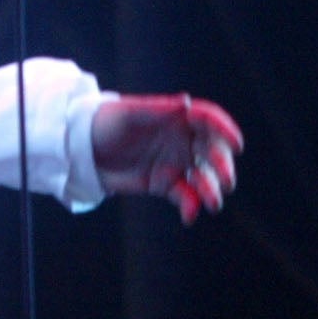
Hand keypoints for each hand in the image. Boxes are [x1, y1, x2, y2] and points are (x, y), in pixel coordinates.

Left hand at [92, 94, 243, 224]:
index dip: (225, 130)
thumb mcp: (129, 114)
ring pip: (203, 176)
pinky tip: (189, 216)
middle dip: (222, 166)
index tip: (237, 145)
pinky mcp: (164, 184)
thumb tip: (187, 102)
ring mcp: (174, 162)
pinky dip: (190, 206)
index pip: (208, 121)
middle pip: (212, 151)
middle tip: (226, 180)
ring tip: (211, 203)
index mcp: (176, 117)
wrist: (81, 150)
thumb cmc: (105, 122)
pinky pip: (185, 196)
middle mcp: (180, 140)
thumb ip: (158, 109)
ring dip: (212, 189)